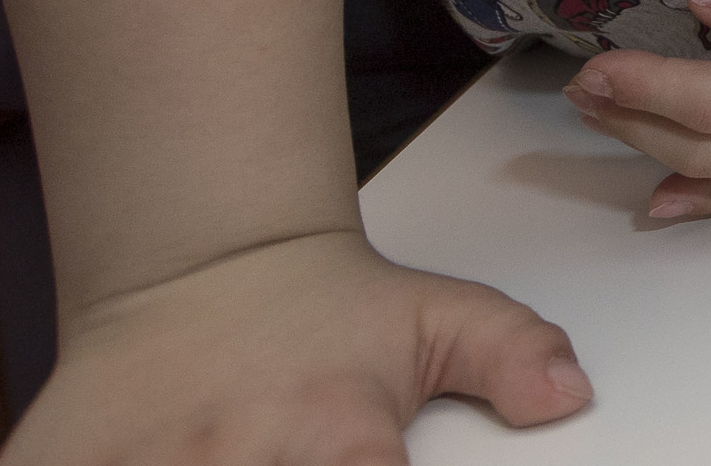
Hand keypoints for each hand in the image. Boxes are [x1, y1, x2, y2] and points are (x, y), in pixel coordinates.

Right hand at [1, 228, 585, 464]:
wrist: (202, 266)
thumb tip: (568, 392)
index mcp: (335, 431)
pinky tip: (142, 462)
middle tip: (291, 464)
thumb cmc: (324, 314)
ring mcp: (145, 465)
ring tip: (222, 459)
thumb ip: (510, 353)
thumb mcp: (436, 318)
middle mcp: (238, 453)